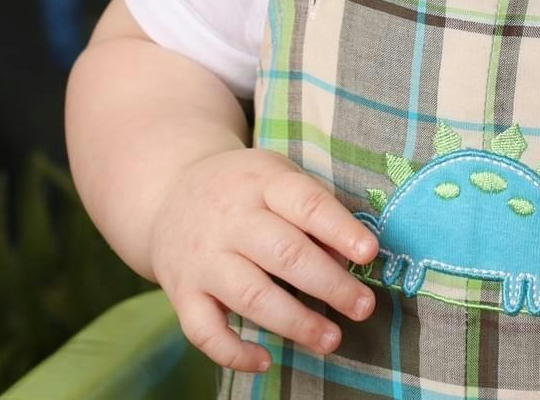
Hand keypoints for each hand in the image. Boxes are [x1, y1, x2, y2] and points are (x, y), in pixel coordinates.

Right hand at [147, 146, 380, 372]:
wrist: (169, 192)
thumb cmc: (244, 189)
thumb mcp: (278, 180)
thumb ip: (314, 213)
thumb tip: (349, 258)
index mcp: (263, 183)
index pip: (306, 204)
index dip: (340, 229)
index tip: (370, 253)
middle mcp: (230, 219)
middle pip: (284, 254)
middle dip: (329, 285)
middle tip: (363, 307)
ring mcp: (203, 258)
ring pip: (251, 296)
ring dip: (295, 322)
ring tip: (331, 339)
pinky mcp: (181, 292)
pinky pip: (204, 331)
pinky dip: (233, 352)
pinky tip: (265, 360)